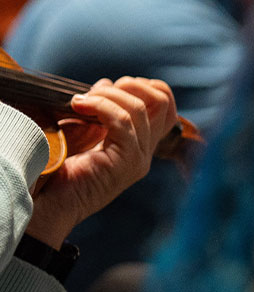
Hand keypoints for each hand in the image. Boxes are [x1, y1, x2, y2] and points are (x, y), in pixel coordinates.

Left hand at [25, 77, 177, 246]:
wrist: (50, 206)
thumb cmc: (61, 172)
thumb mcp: (86, 134)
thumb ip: (100, 112)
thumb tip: (105, 85)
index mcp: (139, 146)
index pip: (165, 105)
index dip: (144, 86)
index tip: (110, 88)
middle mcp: (146, 152)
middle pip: (163, 101)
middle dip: (130, 85)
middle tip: (96, 92)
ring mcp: (139, 158)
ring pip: (139, 108)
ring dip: (107, 94)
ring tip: (81, 100)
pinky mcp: (126, 162)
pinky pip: (122, 121)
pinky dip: (99, 106)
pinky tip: (78, 105)